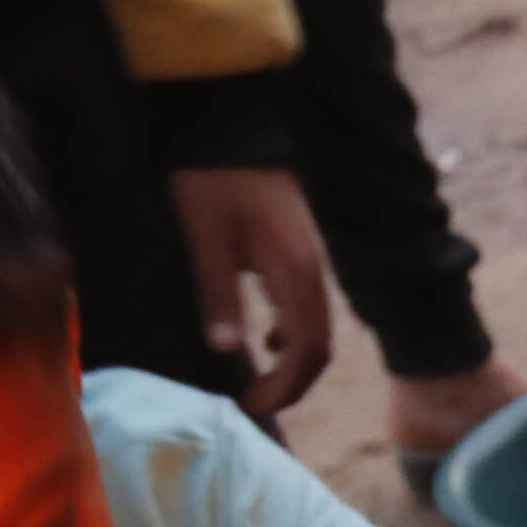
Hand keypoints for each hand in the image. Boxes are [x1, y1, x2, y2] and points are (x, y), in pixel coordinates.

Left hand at [170, 165, 337, 422]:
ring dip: (295, 361)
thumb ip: (219, 293)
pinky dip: (293, 332)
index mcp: (295, 271)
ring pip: (316, 327)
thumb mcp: (206, 237)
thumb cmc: (212, 178)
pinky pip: (306, 305)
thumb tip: (226, 349)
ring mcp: (309, 259)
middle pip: (320, 345)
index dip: (285, 386)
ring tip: (261, 380)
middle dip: (293, 383)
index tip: (251, 404)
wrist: (230, 122)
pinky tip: (267, 338)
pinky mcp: (298, 250)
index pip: (307, 349)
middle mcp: (312, 270)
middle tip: (256, 403)